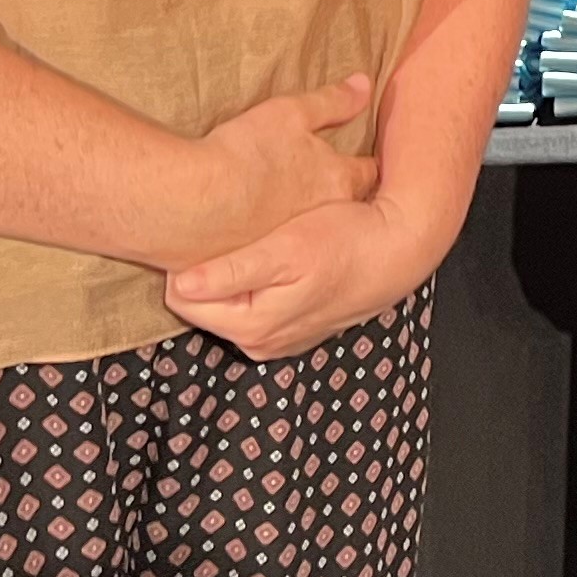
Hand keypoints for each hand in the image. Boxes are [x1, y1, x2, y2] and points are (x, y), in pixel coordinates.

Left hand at [169, 194, 443, 359]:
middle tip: (228, 233)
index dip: (188, 262)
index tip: (202, 233)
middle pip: (204, 305)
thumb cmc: (344, 242)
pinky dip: (256, 285)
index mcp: (252, 328)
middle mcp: (260, 344)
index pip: (184, 300)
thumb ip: (231, 272)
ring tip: (251, 242)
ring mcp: (277, 342)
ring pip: (228, 306)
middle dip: (209, 271)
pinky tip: (273, 260)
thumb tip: (179, 286)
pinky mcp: (292, 332)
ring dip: (233, 278)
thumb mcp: (286, 249)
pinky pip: (254, 308)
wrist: (397, 251)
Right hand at [188, 75, 378, 259]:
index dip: (364, 164)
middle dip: (339, 196)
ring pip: (307, 230)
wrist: (191, 202)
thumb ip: (332, 101)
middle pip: (343, 206)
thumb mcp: (292, 113)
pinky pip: (270, 249)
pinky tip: (254, 228)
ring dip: (303, 220)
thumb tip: (364, 84)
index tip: (361, 162)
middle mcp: (320, 217)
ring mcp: (288, 243)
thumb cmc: (245, 152)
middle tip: (327, 187)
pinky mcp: (255, 260)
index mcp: (335, 181)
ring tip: (289, 207)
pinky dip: (268, 237)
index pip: (366, 173)